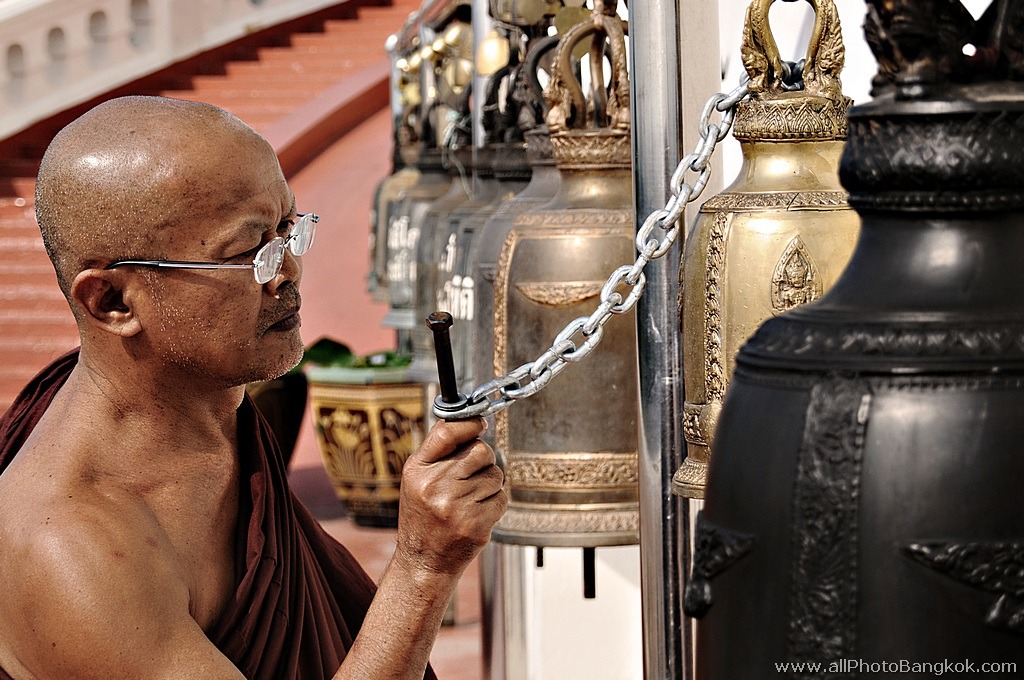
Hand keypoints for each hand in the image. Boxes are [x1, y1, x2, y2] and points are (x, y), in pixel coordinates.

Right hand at [395, 418, 507, 576]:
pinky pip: (501, 498)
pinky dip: (495, 504)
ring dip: (489, 485)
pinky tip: (477, 513)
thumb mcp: (417, 480)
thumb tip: (470, 421)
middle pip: (481, 451)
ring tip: (470, 499)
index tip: (480, 424)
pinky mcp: (476, 523)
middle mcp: (435, 485)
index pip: (447, 432)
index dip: (470, 424)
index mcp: (417, 471)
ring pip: (495, 475)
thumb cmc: (423, 517)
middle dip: (483, 460)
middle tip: (472, 476)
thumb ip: (439, 451)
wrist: (423, 562)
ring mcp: (456, 506)